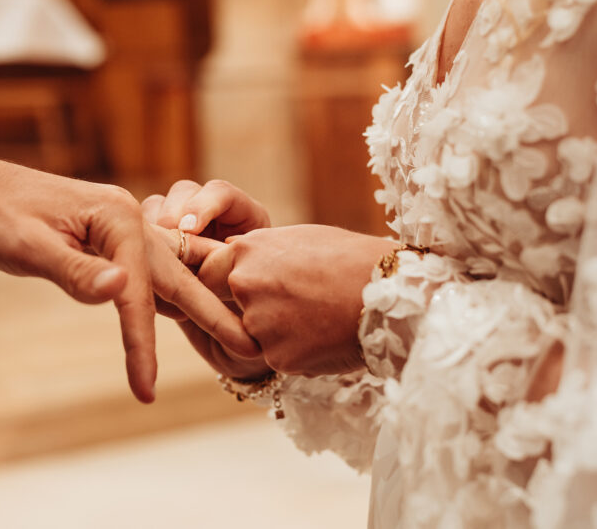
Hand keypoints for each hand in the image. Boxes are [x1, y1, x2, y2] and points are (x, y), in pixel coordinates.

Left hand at [0, 153, 259, 402]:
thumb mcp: (29, 247)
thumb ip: (77, 272)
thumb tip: (123, 292)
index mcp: (116, 218)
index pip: (139, 292)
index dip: (141, 344)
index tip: (146, 390)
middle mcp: (127, 219)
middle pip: (174, 276)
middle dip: (210, 315)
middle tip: (247, 350)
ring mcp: (119, 224)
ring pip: (164, 272)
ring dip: (195, 305)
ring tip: (228, 334)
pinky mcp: (105, 234)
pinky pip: (146, 268)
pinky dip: (164, 294)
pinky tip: (179, 308)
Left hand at [193, 225, 398, 376]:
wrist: (390, 292)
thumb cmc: (349, 258)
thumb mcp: (296, 239)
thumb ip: (258, 253)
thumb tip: (231, 257)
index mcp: (245, 253)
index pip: (206, 273)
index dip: (217, 285)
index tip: (230, 292)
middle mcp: (244, 286)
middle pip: (224, 308)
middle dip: (245, 311)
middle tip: (283, 308)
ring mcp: (259, 324)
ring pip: (254, 335)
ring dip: (276, 333)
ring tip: (314, 317)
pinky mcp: (278, 357)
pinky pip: (278, 356)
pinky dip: (297, 350)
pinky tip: (324, 335)